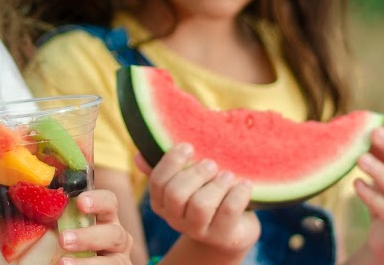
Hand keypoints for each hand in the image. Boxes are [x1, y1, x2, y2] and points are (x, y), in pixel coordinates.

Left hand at [0, 189, 131, 262]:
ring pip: (114, 258)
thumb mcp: (43, 237)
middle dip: (90, 234)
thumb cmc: (64, 248)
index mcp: (98, 216)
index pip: (107, 201)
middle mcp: (113, 235)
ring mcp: (117, 258)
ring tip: (62, 264)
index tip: (79, 200)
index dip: (97, 199)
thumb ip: (15, 232)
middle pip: (115, 228)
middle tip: (63, 239)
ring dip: (88, 260)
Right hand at [140, 144, 259, 260]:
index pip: (158, 182)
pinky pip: (228, 212)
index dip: (172, 162)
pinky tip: (245, 184)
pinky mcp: (223, 236)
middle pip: (177, 194)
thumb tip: (138, 156)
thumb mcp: (185, 182)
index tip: (189, 146)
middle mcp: (176, 219)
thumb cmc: (205, 195)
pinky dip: (238, 194)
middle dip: (195, 174)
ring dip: (216, 184)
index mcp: (161, 203)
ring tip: (228, 175)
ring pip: (201, 205)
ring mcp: (199, 231)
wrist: (231, 229)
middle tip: (211, 163)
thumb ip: (165, 168)